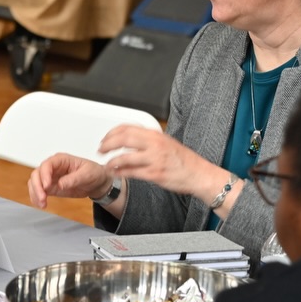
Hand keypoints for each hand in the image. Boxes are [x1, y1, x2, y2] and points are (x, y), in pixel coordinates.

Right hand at [28, 153, 111, 208]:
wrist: (97, 182)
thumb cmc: (93, 173)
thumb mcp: (87, 174)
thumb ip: (74, 179)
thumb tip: (61, 184)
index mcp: (61, 160)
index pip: (47, 165)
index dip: (44, 175)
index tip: (47, 186)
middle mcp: (53, 167)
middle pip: (37, 174)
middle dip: (37, 186)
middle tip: (42, 197)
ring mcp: (50, 177)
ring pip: (34, 183)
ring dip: (35, 194)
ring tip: (42, 204)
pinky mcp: (50, 187)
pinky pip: (38, 191)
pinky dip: (37, 198)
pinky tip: (41, 204)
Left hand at [97, 126, 217, 198]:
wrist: (200, 174)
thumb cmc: (184, 161)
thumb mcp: (166, 143)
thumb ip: (149, 140)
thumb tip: (130, 139)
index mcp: (156, 135)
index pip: (128, 127)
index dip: (112, 132)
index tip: (105, 138)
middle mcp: (155, 144)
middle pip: (123, 139)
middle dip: (107, 144)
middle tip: (100, 150)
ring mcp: (154, 159)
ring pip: (125, 157)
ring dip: (111, 161)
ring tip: (106, 165)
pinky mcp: (155, 174)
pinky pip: (132, 172)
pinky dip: (120, 173)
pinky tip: (115, 173)